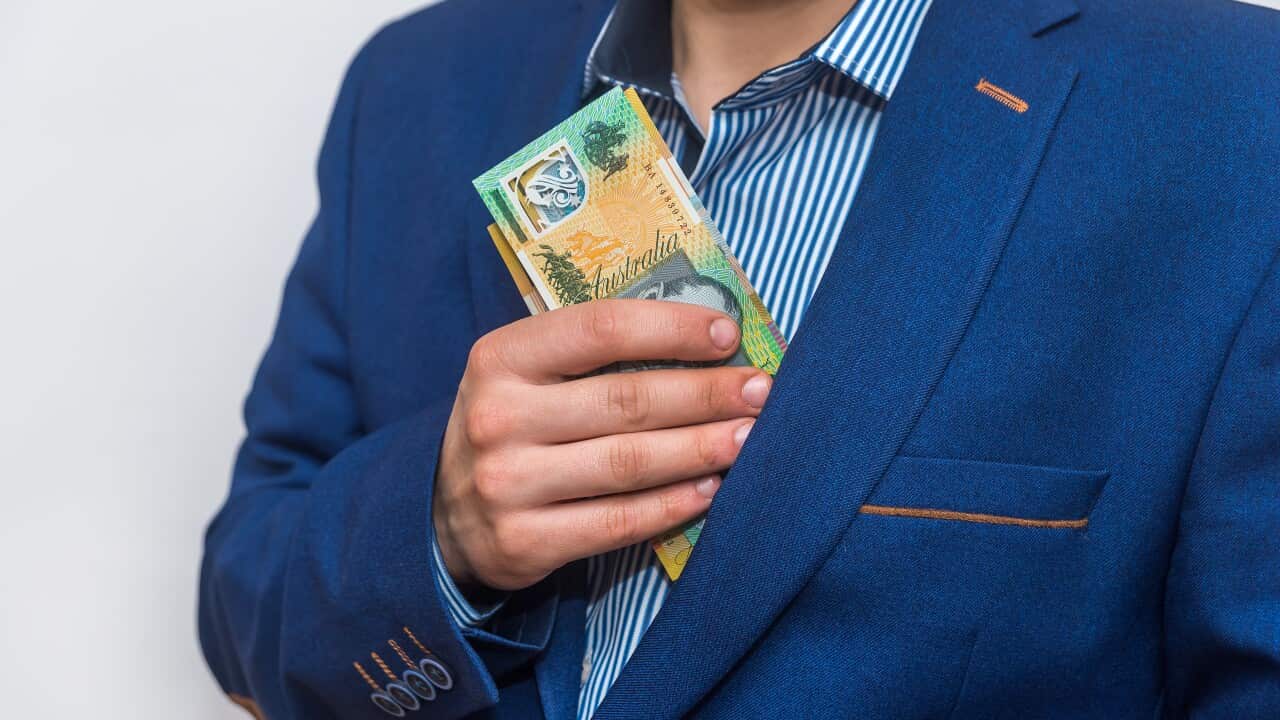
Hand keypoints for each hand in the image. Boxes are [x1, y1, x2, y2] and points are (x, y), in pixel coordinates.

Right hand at [433, 299, 771, 591]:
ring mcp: (507, 484)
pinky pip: (617, 522)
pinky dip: (672, 505)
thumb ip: (591, 354)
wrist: (442, 513)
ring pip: (628, 463)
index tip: (728, 334)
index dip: (671, 329)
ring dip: (700, 449)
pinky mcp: (524, 542)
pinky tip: (711, 489)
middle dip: (705, 394)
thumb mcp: (525, 373)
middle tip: (761, 391)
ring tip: (748, 438)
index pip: (599, 329)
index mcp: (501, 357)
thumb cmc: (511, 425)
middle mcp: (498, 417)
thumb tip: (705, 339)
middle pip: (625, 401)